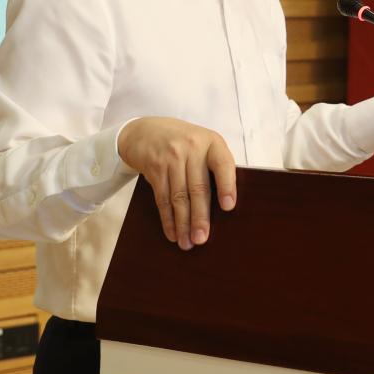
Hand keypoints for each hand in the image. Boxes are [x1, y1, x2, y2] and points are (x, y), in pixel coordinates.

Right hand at [117, 117, 236, 250]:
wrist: (145, 131)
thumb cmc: (184, 142)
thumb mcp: (203, 144)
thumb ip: (214, 166)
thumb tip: (226, 206)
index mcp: (211, 142)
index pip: (223, 164)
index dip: (227, 186)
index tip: (228, 207)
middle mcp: (192, 148)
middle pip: (198, 187)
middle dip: (200, 217)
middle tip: (202, 239)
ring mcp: (171, 157)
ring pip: (179, 197)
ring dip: (183, 223)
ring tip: (188, 243)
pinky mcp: (154, 168)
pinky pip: (162, 198)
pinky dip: (168, 219)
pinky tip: (173, 233)